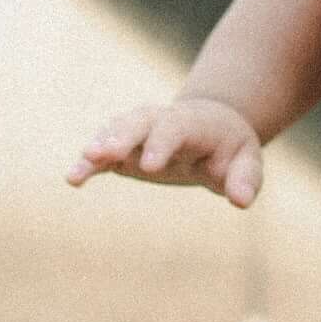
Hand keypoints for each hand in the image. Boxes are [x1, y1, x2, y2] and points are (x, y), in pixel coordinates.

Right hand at [68, 93, 264, 207]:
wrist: (211, 128)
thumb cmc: (230, 149)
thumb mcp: (247, 161)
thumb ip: (246, 179)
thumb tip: (241, 201)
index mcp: (193, 123)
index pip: (175, 129)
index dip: (161, 144)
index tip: (149, 167)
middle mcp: (161, 120)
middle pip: (138, 122)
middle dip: (121, 136)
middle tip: (104, 153)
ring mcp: (140, 132)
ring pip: (116, 132)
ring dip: (99, 146)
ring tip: (81, 165)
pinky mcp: (125, 148)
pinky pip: (105, 153)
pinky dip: (89, 164)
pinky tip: (73, 178)